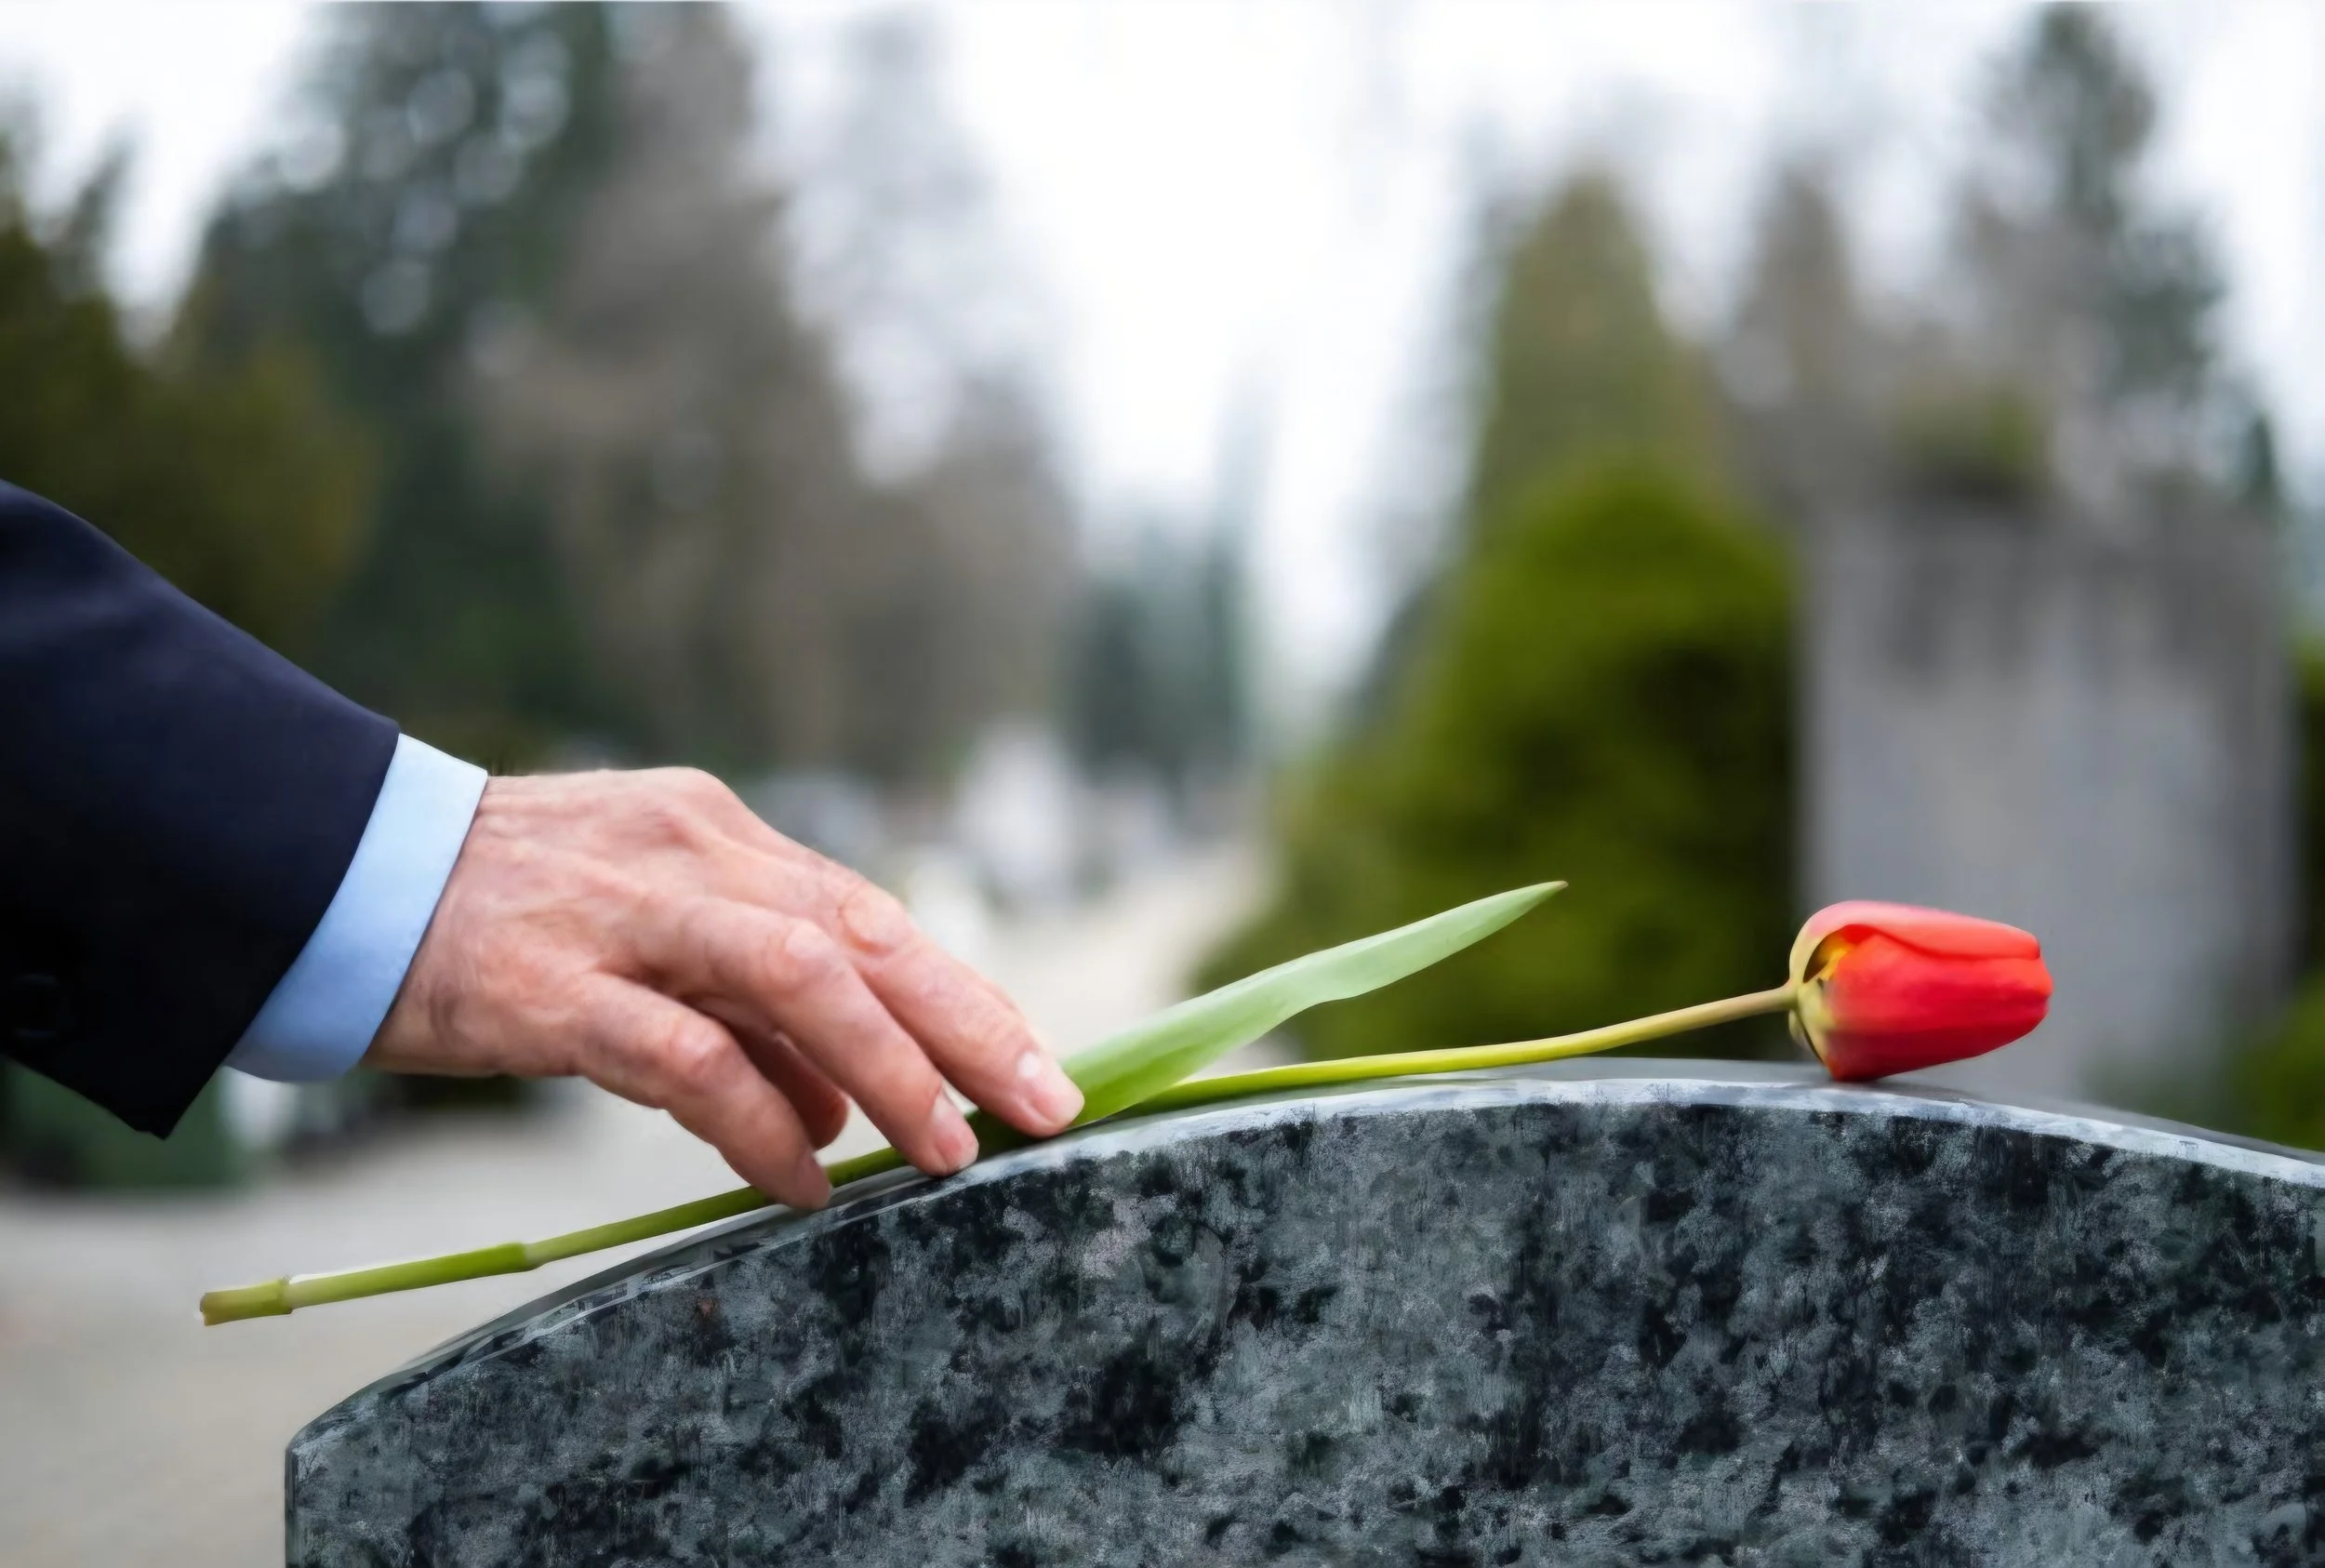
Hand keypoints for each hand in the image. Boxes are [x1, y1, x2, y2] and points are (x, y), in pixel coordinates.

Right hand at [364, 769, 1082, 1207]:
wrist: (334, 875)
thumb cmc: (501, 914)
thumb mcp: (643, 927)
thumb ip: (748, 1007)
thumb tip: (847, 1108)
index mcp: (718, 833)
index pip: (869, 912)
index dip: (961, 991)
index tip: (1034, 1060)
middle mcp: (690, 857)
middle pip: (864, 933)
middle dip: (969, 1023)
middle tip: (1043, 1105)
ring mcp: (623, 915)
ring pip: (798, 977)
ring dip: (890, 1068)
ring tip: (944, 1151)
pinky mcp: (550, 986)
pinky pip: (686, 1057)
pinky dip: (759, 1122)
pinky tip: (800, 1179)